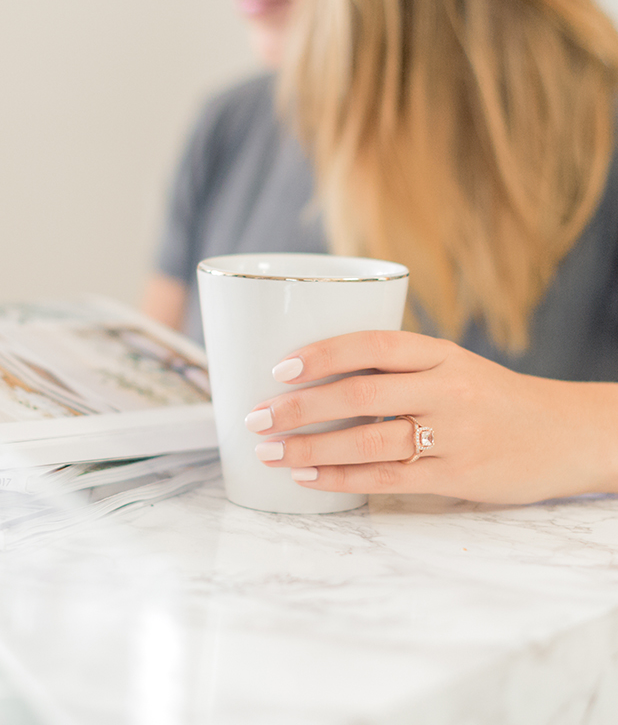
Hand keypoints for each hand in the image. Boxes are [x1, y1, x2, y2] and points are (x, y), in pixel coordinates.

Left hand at [245, 331, 610, 503]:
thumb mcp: (457, 366)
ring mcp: (453, 434)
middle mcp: (447, 389)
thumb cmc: (497, 399)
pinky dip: (342, 479)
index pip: (374, 344)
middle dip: (300, 406)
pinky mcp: (456, 476)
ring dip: (310, 447)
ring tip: (270, 451)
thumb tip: (323, 374)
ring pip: (368, 440)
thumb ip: (402, 368)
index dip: (324, 353)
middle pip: (361, 394)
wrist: (565, 434)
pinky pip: (388, 479)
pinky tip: (308, 478)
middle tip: (257, 416)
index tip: (281, 366)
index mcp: (443, 354)